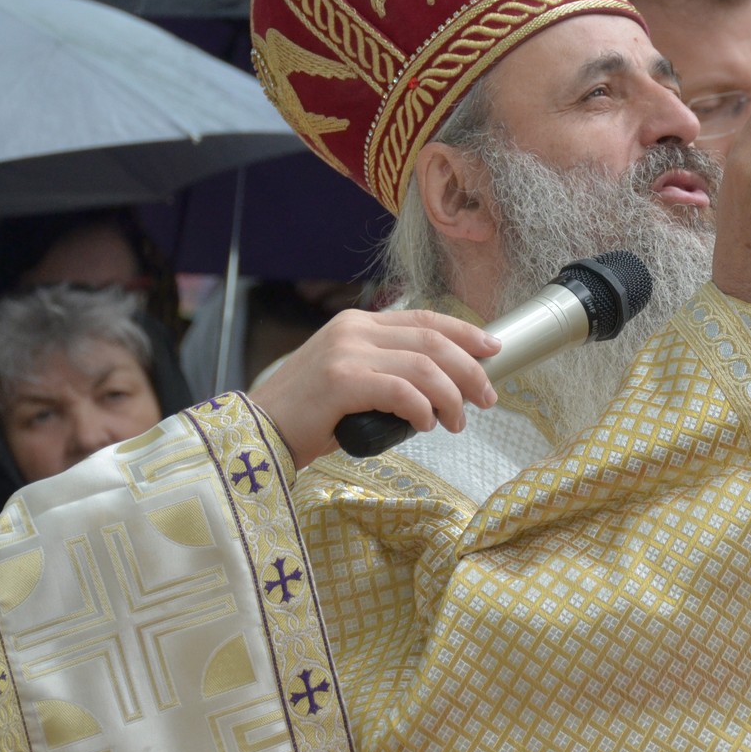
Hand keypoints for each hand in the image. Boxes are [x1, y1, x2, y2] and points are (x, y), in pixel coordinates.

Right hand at [247, 309, 500, 467]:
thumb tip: (440, 388)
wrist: (257, 432)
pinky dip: (423, 409)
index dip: (465, 333)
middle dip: (470, 369)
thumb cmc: (307, 415)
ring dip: (452, 396)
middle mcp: (354, 330)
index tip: (493, 349)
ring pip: (424, 366)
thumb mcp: (351, 379)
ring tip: (457, 422)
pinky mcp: (341, 381)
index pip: (425, 319)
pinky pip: (401, 391)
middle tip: (487, 398)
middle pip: (433, 341)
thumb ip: (387, 371)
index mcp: (358, 324)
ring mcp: (346, 353)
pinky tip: (426, 425)